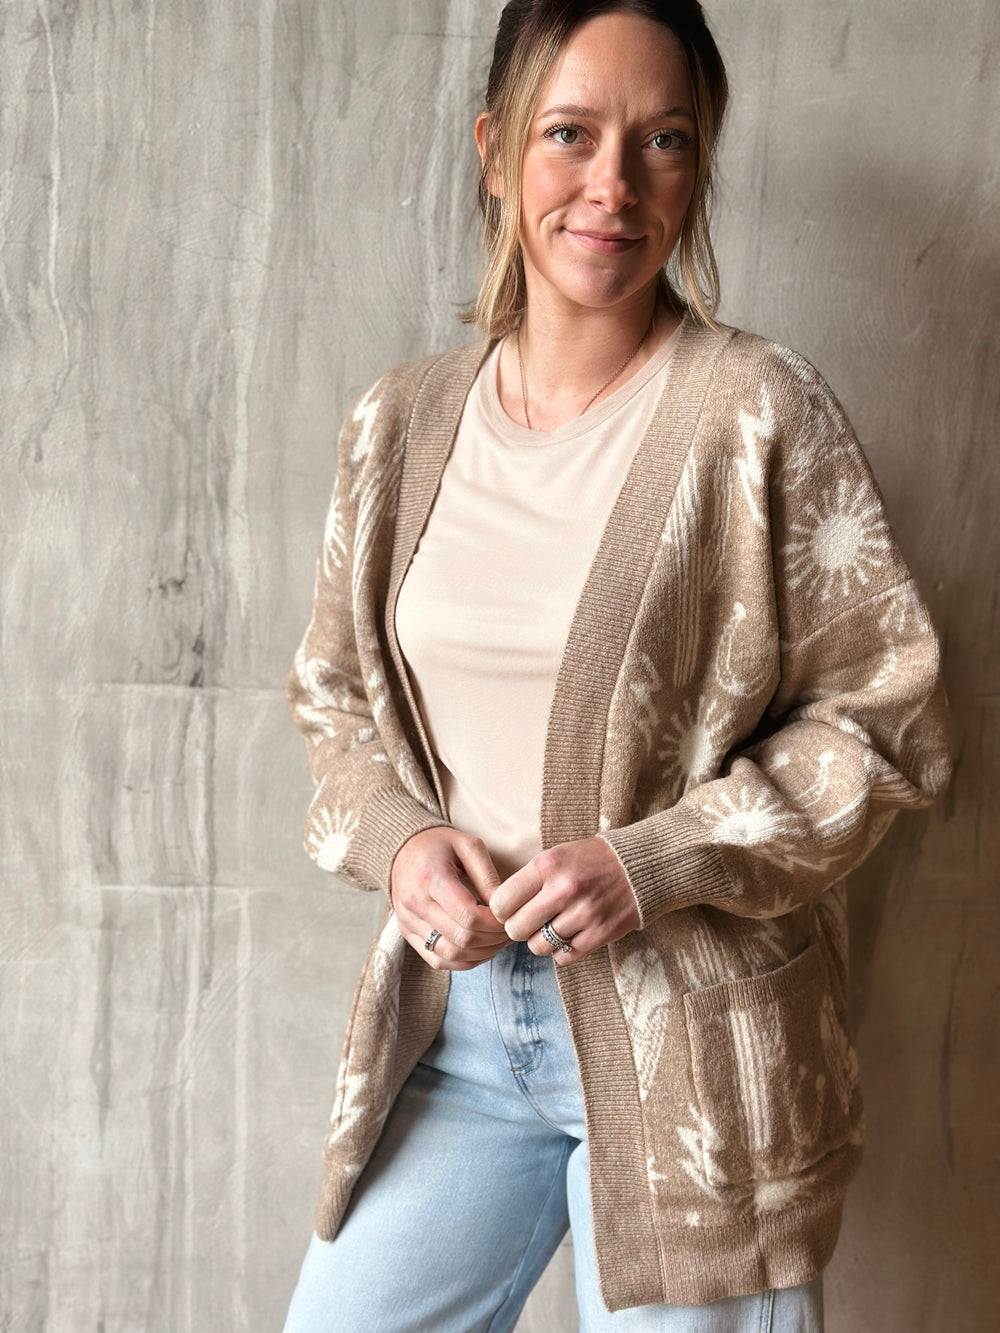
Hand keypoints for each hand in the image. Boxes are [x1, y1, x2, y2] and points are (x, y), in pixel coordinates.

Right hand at [390, 827, 507, 970]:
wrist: (402, 848)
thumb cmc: (439, 844)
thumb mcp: (469, 846)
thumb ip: (488, 877)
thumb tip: (503, 909)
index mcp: (430, 878)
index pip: (468, 916)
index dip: (495, 923)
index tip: (509, 916)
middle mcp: (414, 903)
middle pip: (461, 938)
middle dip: (493, 939)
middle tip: (510, 930)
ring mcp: (407, 921)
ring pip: (450, 955)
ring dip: (481, 953)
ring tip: (498, 940)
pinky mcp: (406, 933)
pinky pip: (437, 961)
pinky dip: (463, 961)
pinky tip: (480, 949)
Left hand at [489, 837, 639, 965]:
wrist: (640, 866)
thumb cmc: (590, 860)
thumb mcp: (556, 855)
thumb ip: (529, 880)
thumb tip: (499, 911)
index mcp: (547, 865)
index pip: (501, 902)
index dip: (502, 911)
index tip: (511, 909)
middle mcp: (564, 889)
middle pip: (516, 929)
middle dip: (519, 928)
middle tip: (531, 921)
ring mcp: (584, 913)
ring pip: (538, 947)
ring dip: (542, 941)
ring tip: (554, 926)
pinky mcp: (601, 933)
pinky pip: (564, 957)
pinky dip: (563, 951)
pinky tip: (571, 934)